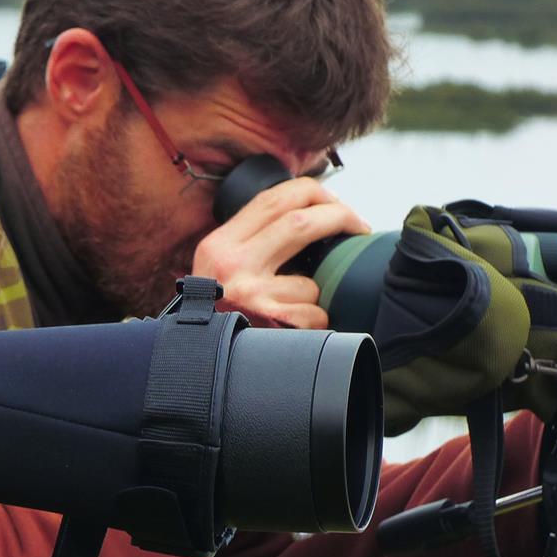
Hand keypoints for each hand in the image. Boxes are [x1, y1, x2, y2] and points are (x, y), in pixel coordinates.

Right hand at [191, 177, 368, 327]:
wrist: (197, 362)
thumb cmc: (218, 314)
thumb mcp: (220, 269)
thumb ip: (252, 241)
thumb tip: (307, 216)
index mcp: (219, 245)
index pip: (272, 199)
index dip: (313, 194)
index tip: (336, 203)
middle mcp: (230, 265)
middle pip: (299, 222)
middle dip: (340, 217)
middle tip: (358, 226)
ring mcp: (249, 295)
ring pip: (311, 280)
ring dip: (316, 295)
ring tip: (295, 310)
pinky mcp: (268, 323)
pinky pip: (314, 314)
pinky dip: (314, 322)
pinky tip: (293, 331)